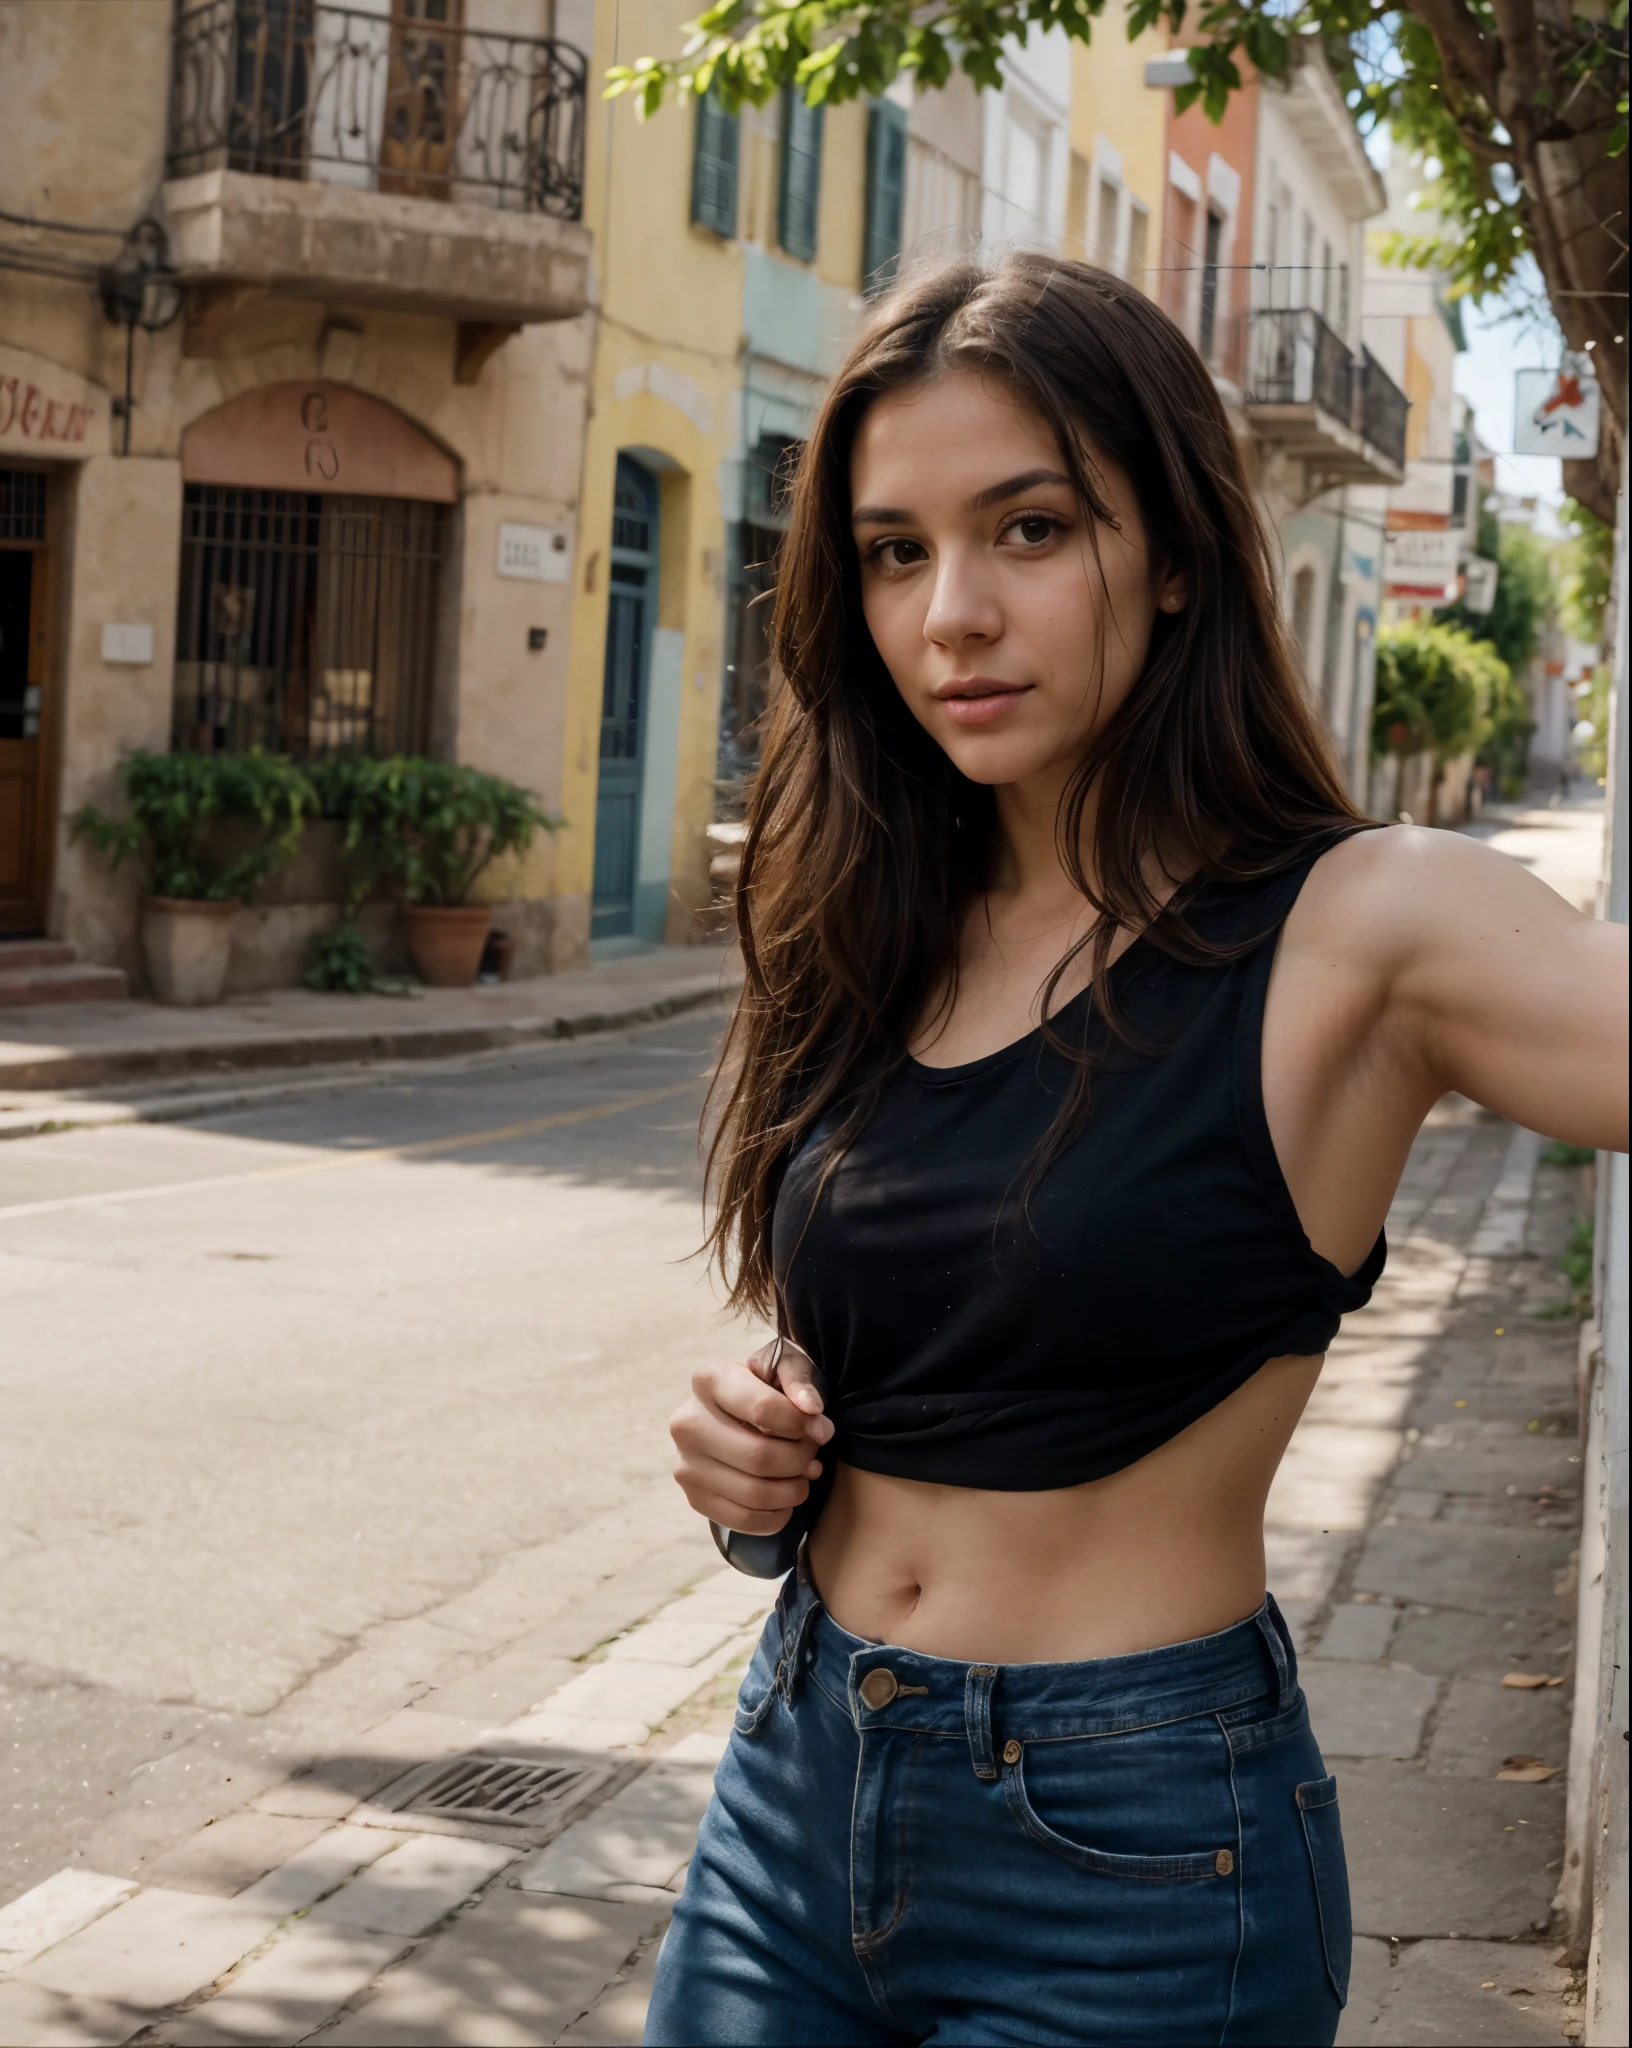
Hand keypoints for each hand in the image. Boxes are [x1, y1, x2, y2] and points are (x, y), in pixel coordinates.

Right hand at [670, 1336, 832, 1534]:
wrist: (735, 1414)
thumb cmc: (765, 1388)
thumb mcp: (783, 1367)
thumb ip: (800, 1378)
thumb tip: (811, 1408)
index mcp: (708, 1380)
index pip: (762, 1408)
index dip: (801, 1424)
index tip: (822, 1429)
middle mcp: (687, 1423)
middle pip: (758, 1457)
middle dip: (799, 1459)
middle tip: (813, 1454)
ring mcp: (686, 1464)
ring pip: (754, 1493)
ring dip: (793, 1490)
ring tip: (804, 1476)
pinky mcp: (694, 1498)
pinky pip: (743, 1520)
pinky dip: (776, 1516)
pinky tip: (787, 1499)